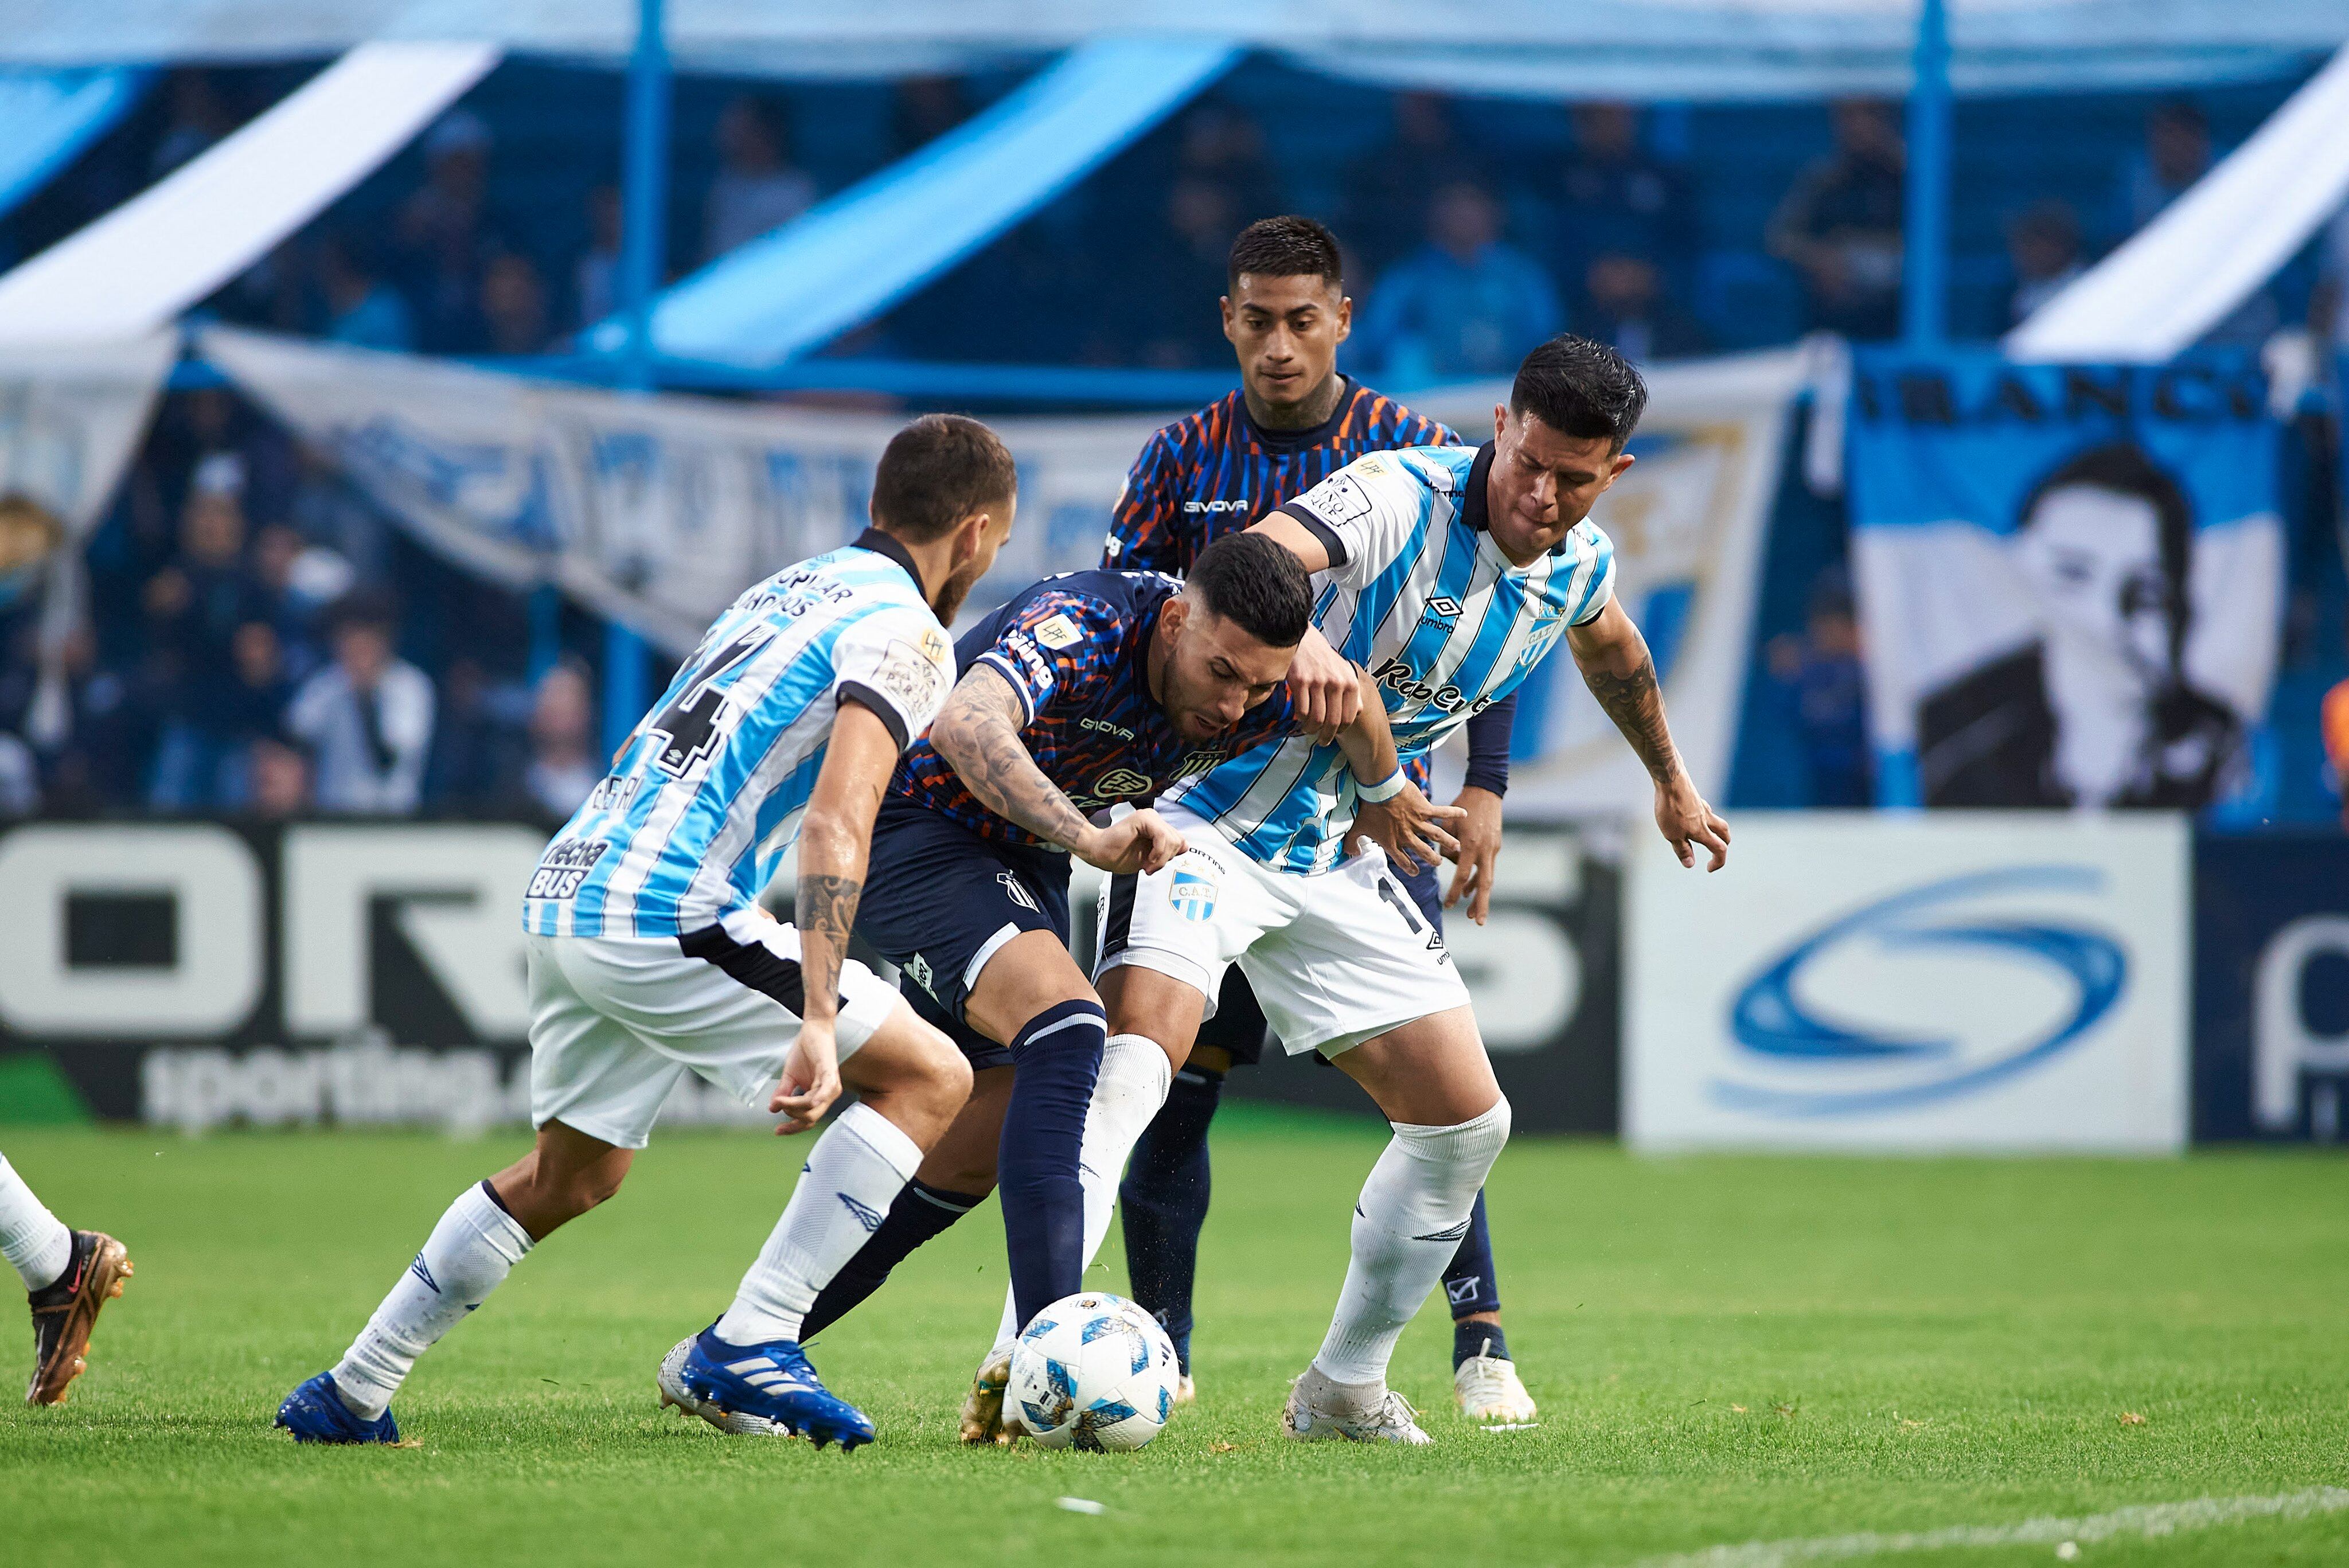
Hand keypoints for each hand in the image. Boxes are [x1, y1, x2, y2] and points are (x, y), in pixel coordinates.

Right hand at [771, 1018, 842, 1133]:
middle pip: (809, 1118)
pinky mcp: (830, 1072)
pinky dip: (817, 1099)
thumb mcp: (789, 1077)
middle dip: (790, 1115)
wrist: (813, 1030)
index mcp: (820, 1097)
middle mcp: (828, 1095)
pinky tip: (809, 1104)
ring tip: (780, 1099)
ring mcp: (831, 1085)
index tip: (776, 1131)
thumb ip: (783, 1093)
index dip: (792, 1128)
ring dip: (793, 1106)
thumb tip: (772, 1109)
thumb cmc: (804, 1053)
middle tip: (777, 1104)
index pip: (808, 1120)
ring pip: (812, 1108)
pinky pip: (825, 1091)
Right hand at [1074, 809, 1185, 875]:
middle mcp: (1155, 818)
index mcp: (1157, 826)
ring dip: (1161, 858)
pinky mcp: (1143, 818)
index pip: (1179, 841)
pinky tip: (1147, 859)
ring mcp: (1149, 816)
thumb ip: (1167, 851)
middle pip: (1178, 841)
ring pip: (1172, 839)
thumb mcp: (1151, 858)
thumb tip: (1186, 846)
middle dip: (1166, 859)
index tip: (1154, 866)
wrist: (1098, 853)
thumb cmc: (1120, 856)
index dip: (1170, 857)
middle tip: (1150, 867)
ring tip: (1147, 864)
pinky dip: (1158, 852)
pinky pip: (1162, 836)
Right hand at [1284, 625, 1360, 742]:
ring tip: (1308, 730)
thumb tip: (1357, 713)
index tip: (1334, 735)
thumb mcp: (1344, 673)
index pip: (1348, 717)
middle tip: (1322, 741)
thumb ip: (1353, 693)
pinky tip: (1300, 718)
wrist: (1304, 639)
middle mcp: (1336, 683)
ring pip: (1316, 719)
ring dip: (1311, 729)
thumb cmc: (1324, 659)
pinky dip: (1300, 719)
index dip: (1341, 731)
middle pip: (1332, 722)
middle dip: (1326, 737)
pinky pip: (1301, 710)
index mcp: (1350, 682)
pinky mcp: (1300, 681)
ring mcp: (1317, 682)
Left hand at [1348, 782, 1463, 874]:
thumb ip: (1352, 843)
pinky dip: (1454, 813)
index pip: (1402, 860)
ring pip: (1436, 836)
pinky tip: (1464, 814)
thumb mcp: (1356, 828)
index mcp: (1392, 842)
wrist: (1379, 789)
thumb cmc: (1367, 808)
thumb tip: (1350, 853)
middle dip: (1432, 859)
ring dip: (1447, 842)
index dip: (1409, 868)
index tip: (1415, 871)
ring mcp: (1417, 823)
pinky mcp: (1425, 809)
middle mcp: (1407, 836)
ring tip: (1457, 846)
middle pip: (1423, 852)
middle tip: (1438, 863)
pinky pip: (1442, 813)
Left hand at [1443, 786, 1503, 924]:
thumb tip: (1446, 861)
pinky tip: (1471, 889)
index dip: (1454, 892)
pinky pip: (1487, 867)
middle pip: (1485, 884)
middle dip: (1482, 904)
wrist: (1486, 791)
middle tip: (1478, 922)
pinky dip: (1479, 879)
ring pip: (1487, 877)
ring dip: (1479, 895)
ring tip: (1472, 912)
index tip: (1448, 905)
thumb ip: (1445, 845)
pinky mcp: (1495, 846)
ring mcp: (1493, 849)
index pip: (1462, 876)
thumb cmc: (1463, 806)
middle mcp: (1485, 850)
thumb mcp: (1447, 824)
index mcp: (1472, 845)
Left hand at [1656, 774, 1729, 871]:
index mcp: (1702, 831)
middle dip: (1723, 845)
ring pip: (1716, 821)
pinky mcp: (1694, 798)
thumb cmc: (1670, 808)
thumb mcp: (1672, 835)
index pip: (1719, 849)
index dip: (1718, 862)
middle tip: (1715, 852)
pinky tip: (1690, 817)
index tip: (1709, 868)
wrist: (1670, 780)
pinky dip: (1703, 818)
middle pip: (1724, 833)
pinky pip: (1704, 811)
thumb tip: (1691, 864)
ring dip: (1715, 831)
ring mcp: (1702, 807)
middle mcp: (1706, 819)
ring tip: (1703, 835)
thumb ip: (1682, 849)